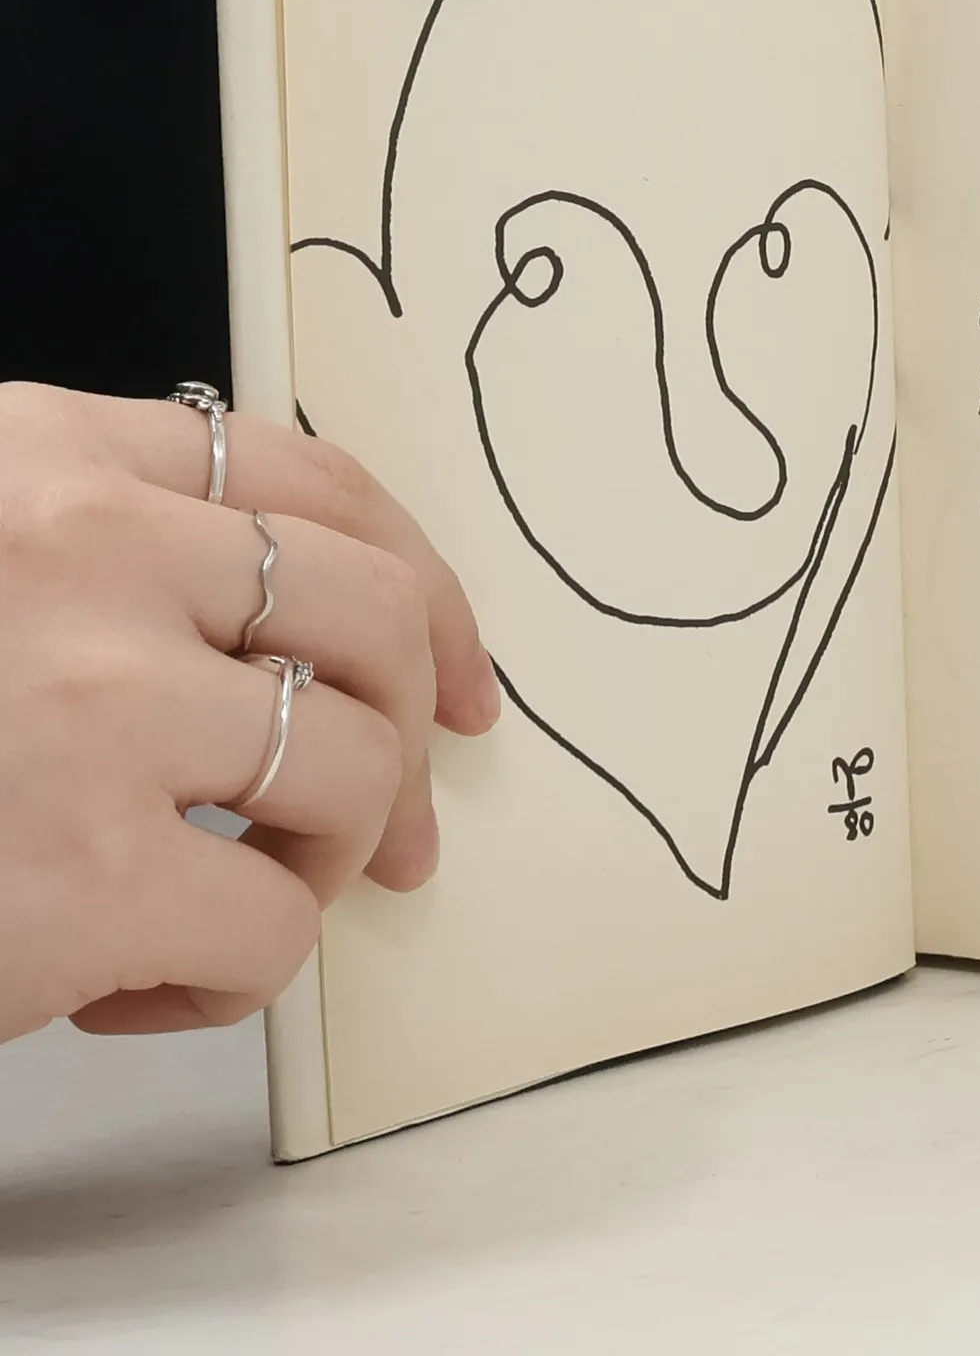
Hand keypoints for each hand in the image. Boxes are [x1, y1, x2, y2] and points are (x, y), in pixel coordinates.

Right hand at [0, 383, 497, 1042]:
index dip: (426, 582)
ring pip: (348, 768)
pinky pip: (274, 927)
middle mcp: (81, 555)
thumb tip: (316, 641)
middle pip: (373, 616)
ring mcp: (89, 709)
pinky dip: (234, 978)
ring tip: (229, 901)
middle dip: (414, 729)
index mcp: (45, 463)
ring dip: (319, 860)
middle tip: (395, 823)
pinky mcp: (84, 876)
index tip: (465, 674)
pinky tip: (134, 985)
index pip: (313, 481)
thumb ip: (115, 561)